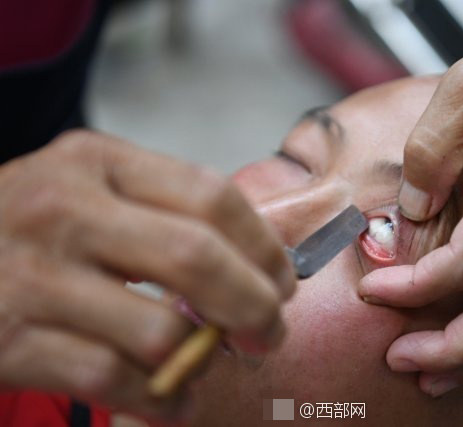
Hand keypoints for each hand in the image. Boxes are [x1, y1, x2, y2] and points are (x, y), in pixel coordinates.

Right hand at [0, 130, 294, 417]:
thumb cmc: (24, 231)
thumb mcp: (86, 194)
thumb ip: (159, 214)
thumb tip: (256, 260)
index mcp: (96, 162)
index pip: (211, 196)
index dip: (263, 246)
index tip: (284, 281)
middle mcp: (63, 207)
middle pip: (197, 258)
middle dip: (255, 305)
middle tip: (271, 332)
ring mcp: (30, 275)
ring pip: (159, 330)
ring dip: (199, 359)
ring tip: (203, 363)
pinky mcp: (5, 342)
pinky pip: (113, 380)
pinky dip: (159, 401)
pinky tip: (173, 403)